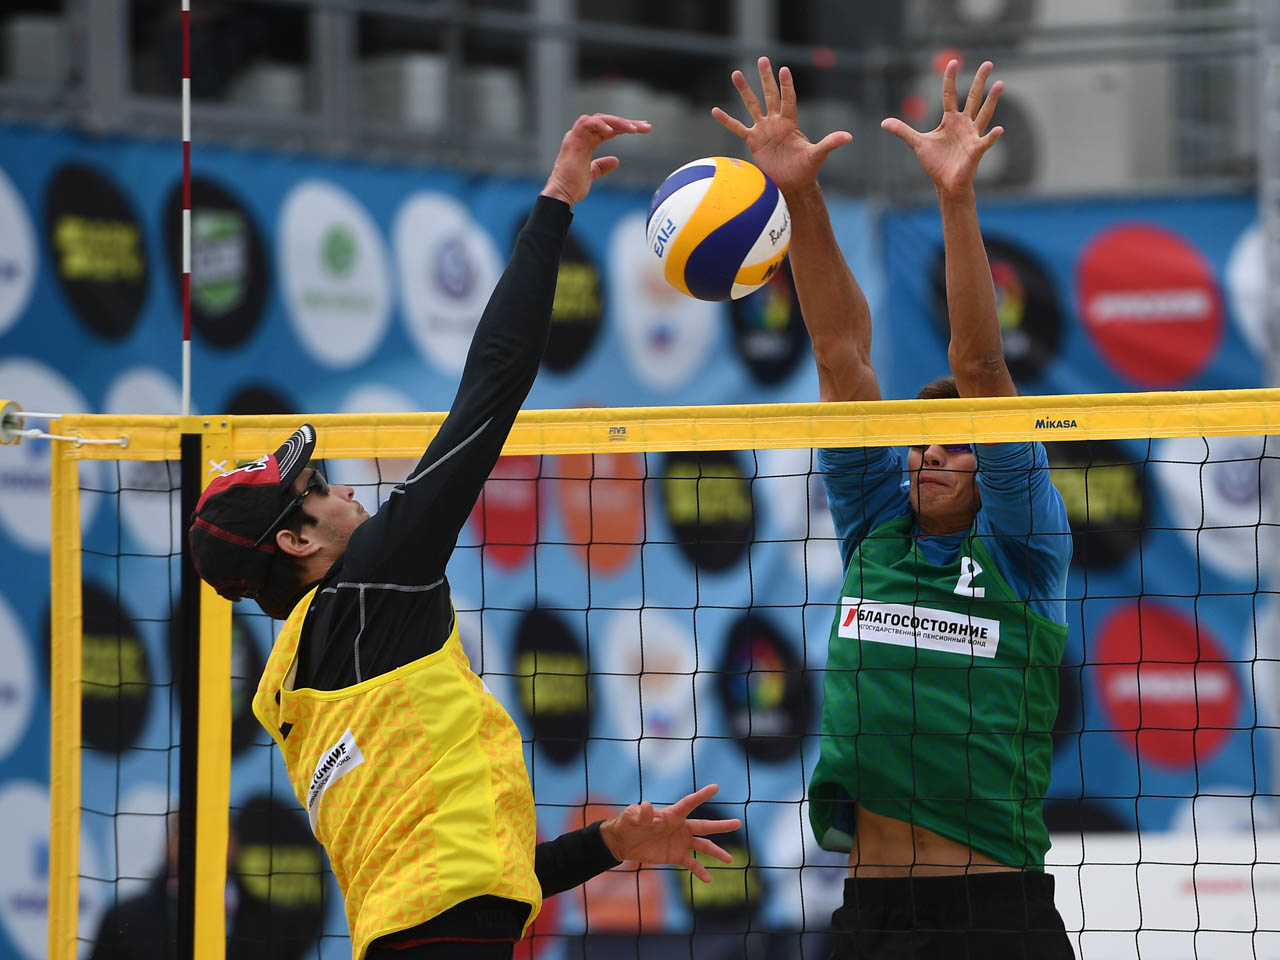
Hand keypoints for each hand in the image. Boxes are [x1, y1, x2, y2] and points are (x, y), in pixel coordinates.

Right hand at [541, 113, 650, 208]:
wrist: (562, 195)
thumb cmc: (573, 186)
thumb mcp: (592, 174)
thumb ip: (602, 166)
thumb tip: (616, 161)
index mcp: (587, 142)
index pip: (610, 129)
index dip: (626, 127)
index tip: (644, 129)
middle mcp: (582, 136)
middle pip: (607, 121)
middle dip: (628, 122)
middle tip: (646, 127)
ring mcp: (576, 136)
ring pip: (599, 119)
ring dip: (617, 122)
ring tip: (633, 129)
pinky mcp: (572, 140)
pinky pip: (586, 124)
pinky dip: (600, 124)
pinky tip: (613, 131)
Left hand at [598, 783, 741, 883]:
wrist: (624, 842)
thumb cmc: (628, 823)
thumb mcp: (632, 816)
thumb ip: (642, 813)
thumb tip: (647, 806)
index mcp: (672, 815)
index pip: (689, 803)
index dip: (701, 795)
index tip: (715, 787)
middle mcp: (680, 827)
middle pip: (704, 825)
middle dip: (720, 825)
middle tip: (738, 823)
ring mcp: (680, 842)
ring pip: (703, 846)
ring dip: (717, 852)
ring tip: (731, 859)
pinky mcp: (676, 856)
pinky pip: (692, 864)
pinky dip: (700, 871)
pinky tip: (709, 879)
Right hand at [712, 56, 850, 195]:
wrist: (792, 184)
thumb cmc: (806, 169)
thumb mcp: (818, 155)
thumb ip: (830, 143)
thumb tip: (849, 137)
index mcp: (791, 122)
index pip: (789, 99)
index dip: (786, 85)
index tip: (784, 70)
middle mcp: (776, 122)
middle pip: (770, 95)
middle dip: (766, 78)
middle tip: (762, 59)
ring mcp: (763, 130)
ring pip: (752, 106)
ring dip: (744, 91)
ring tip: (736, 74)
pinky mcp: (753, 141)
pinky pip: (737, 128)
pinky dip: (727, 120)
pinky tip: (715, 110)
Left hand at [881, 60, 1003, 199]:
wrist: (945, 184)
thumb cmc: (936, 163)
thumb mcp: (917, 143)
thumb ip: (903, 131)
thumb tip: (884, 122)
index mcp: (950, 120)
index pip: (950, 94)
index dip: (950, 79)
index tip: (954, 62)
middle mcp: (964, 124)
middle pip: (973, 98)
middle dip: (980, 81)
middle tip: (988, 63)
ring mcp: (972, 136)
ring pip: (984, 114)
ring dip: (992, 100)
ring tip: (1001, 83)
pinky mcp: (976, 151)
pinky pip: (985, 142)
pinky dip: (992, 137)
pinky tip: (998, 130)